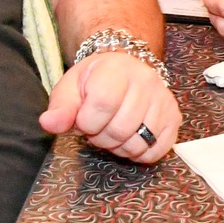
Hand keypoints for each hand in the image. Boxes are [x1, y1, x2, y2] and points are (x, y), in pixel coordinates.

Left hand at [39, 51, 181, 163]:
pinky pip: (156, 151)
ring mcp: (163, 100)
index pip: (103, 104)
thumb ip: (61, 107)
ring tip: (113, 131)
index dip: (87, 122)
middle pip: (120, 129)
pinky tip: (130, 138)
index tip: (83, 121)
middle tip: (97, 127)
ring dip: (119, 147)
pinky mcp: (174, 118)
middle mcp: (146, 82)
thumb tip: (49, 124)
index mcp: (116, 70)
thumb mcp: (71, 87)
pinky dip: (139, 153)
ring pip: (138, 143)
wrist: (125, 68)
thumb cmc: (94, 81)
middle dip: (101, 137)